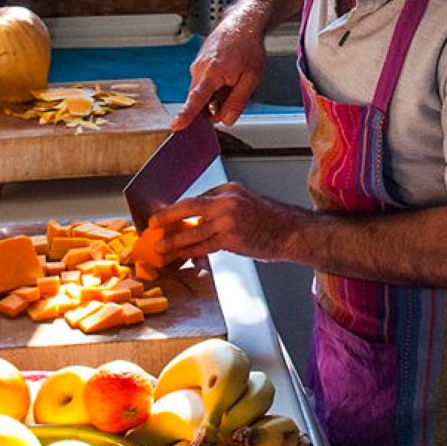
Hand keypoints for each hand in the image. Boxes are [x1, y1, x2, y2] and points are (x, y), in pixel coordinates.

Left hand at [149, 183, 302, 261]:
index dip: (180, 210)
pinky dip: (190, 251)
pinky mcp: (231, 237)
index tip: (168, 217)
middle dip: (168, 216)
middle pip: (190, 206)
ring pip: (193, 230)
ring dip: (174, 240)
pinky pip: (204, 245)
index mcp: (230, 189)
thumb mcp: (247, 204)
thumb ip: (224, 211)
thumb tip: (201, 223)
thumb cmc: (273, 222)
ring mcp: (229, 218)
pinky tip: (181, 256)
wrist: (293, 233)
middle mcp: (228, 200)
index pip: (198, 198)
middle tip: (154, 222)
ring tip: (161, 246)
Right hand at [172, 13, 267, 128]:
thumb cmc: (248, 47)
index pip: (197, 99)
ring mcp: (197, 65)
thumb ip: (237, 101)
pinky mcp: (197, 64)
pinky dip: (215, 85)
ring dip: (216, 94)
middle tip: (235, 91)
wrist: (242, 23)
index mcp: (213, 71)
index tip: (176, 126)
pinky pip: (203, 83)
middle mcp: (199, 68)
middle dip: (215, 105)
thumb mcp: (251, 78)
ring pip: (202, 92)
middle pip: (200, 101)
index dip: (186, 115)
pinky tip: (227, 73)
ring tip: (233, 77)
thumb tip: (226, 120)